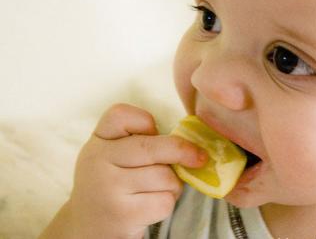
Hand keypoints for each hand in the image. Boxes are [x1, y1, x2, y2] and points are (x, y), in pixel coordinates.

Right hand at [67, 103, 207, 238]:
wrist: (89, 229)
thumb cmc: (114, 186)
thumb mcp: (115, 157)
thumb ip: (141, 144)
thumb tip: (191, 146)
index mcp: (98, 141)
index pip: (121, 114)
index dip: (145, 121)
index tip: (154, 131)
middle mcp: (97, 161)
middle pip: (152, 146)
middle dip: (182, 151)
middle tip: (199, 157)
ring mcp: (108, 188)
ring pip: (164, 176)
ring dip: (172, 185)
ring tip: (158, 190)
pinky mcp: (123, 214)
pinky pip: (164, 200)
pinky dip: (167, 203)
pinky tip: (151, 207)